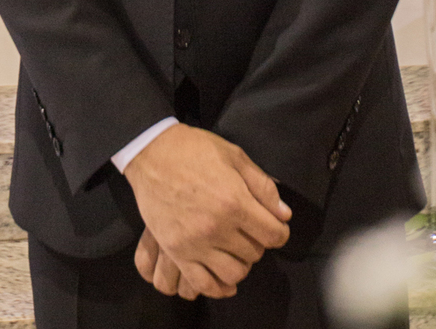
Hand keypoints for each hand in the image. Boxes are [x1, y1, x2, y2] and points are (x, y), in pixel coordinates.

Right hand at [125, 123, 290, 298]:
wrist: (152, 152)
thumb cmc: (195, 149)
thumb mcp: (235, 156)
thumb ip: (263, 186)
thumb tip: (284, 215)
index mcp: (234, 202)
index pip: (273, 234)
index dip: (280, 231)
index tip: (274, 227)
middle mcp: (217, 227)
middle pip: (254, 253)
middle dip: (258, 243)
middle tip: (249, 230)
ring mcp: (195, 243)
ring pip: (233, 273)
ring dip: (240, 263)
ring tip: (234, 248)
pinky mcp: (176, 251)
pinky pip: (203, 284)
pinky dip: (218, 286)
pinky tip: (222, 275)